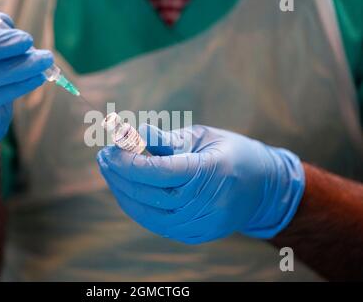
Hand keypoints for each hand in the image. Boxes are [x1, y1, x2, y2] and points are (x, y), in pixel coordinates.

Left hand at [97, 124, 304, 243]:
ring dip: (123, 193)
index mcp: (211, 172)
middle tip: (104, 158)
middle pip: (150, 194)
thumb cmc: (231, 153)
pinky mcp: (196, 235)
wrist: (263, 188)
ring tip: (110, 172)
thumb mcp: (203, 136)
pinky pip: (157, 223)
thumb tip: (134, 132)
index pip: (159, 171)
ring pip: (149, 213)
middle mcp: (206, 203)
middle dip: (120, 176)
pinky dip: (137, 207)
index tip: (110, 150)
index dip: (129, 162)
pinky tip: (126, 190)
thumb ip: (168, 139)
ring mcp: (201, 224)